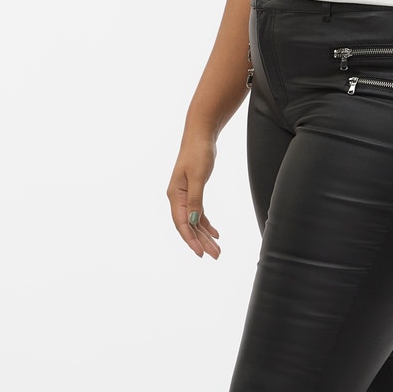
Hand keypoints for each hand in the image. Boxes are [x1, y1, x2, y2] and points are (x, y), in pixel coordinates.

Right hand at [167, 132, 221, 259]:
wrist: (200, 136)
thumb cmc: (198, 153)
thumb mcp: (198, 177)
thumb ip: (195, 200)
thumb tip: (192, 221)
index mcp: (175, 196)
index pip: (181, 223)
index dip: (190, 240)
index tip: (200, 253)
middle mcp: (177, 198)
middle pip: (188, 226)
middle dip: (201, 242)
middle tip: (215, 255)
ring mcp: (185, 196)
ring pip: (194, 222)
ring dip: (205, 236)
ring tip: (217, 250)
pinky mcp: (194, 192)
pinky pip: (198, 213)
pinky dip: (206, 224)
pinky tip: (215, 234)